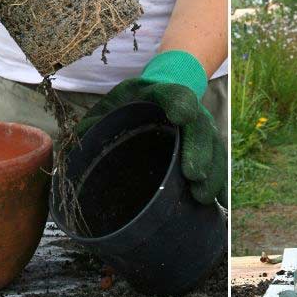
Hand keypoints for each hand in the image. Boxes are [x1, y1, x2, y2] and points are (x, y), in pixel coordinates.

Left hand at [76, 50, 225, 204]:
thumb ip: (94, 124)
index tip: (181, 114)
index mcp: (159, 93)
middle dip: (199, 150)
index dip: (179, 101)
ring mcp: (199, 128)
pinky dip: (219, 183)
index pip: (174, 93)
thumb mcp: (109, 106)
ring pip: (213, 146)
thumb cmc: (128, 104)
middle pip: (199, 125)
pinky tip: (219, 203)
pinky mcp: (205, 146)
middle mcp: (186, 110)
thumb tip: (77, 151)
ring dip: (212, 172)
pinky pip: (217, 162)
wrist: (158, 93)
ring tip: (203, 197)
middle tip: (193, 175)